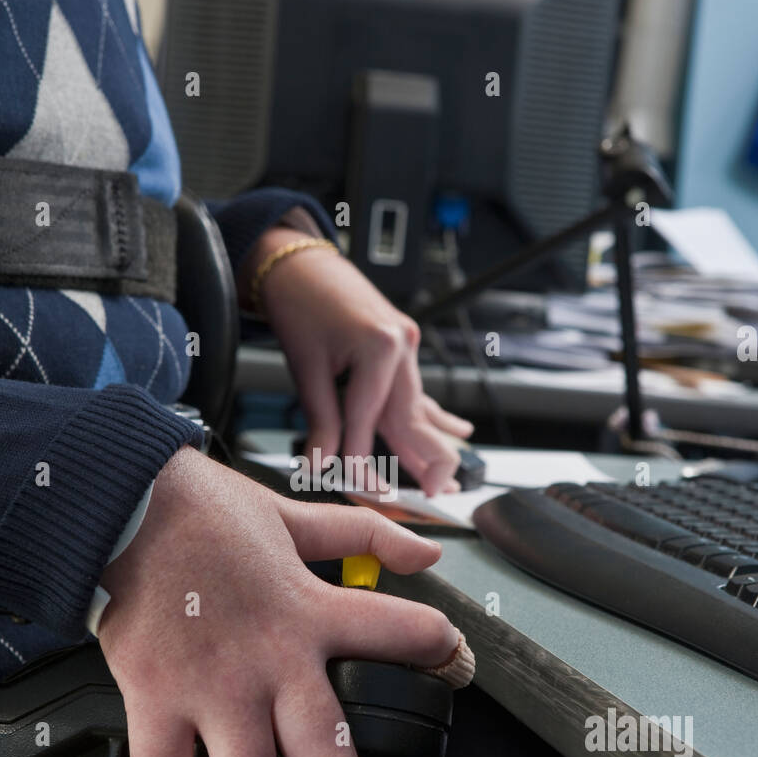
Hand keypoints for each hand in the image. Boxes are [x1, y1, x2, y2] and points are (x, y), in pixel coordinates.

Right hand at [97, 446, 458, 756]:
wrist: (119, 502)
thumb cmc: (199, 512)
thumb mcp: (292, 516)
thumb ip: (362, 536)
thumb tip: (426, 551)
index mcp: (314, 617)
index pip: (406, 637)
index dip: (442, 658)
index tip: (456, 675)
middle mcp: (275, 668)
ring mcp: (217, 692)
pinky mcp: (158, 698)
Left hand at [242, 229, 474, 495]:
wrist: (300, 262)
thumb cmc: (299, 304)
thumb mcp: (306, 367)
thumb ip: (321, 419)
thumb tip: (322, 462)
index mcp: (379, 346)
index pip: (370, 421)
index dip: (363, 460)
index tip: (360, 486)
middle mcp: (402, 344)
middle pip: (412, 416)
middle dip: (424, 459)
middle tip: (436, 494)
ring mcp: (407, 343)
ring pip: (420, 405)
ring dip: (434, 443)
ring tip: (449, 476)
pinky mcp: (403, 344)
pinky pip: (418, 388)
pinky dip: (433, 415)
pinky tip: (458, 431)